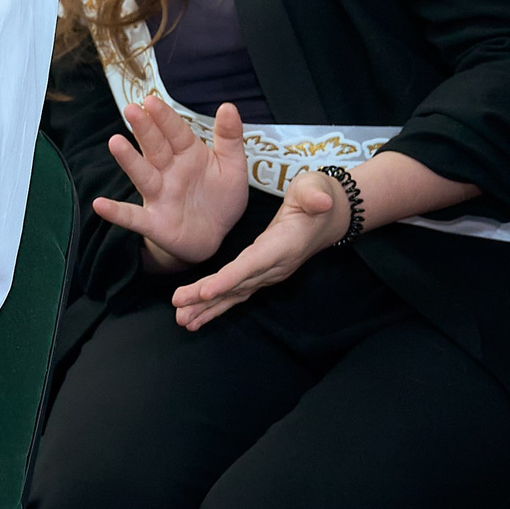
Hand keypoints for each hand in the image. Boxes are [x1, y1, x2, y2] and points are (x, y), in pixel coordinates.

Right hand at [91, 98, 252, 271]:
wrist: (215, 236)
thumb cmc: (221, 198)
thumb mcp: (233, 167)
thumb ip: (230, 138)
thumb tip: (228, 106)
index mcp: (188, 154)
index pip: (175, 131)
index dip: (164, 117)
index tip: (151, 100)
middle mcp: (168, 171)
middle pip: (155, 147)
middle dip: (144, 129)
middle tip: (132, 110)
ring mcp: (158, 195)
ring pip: (142, 175)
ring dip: (129, 160)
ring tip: (115, 142)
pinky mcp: (154, 222)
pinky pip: (133, 217)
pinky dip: (117, 212)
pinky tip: (100, 205)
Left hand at [171, 174, 346, 330]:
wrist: (330, 216)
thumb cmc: (317, 197)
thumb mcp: (316, 188)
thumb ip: (314, 195)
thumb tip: (320, 201)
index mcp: (283, 246)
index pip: (252, 265)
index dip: (229, 279)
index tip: (204, 292)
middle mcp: (275, 266)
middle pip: (237, 285)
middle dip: (206, 299)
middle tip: (179, 310)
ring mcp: (269, 273)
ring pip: (235, 293)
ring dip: (208, 308)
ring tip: (182, 320)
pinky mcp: (262, 274)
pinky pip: (237, 292)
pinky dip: (217, 304)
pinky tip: (197, 315)